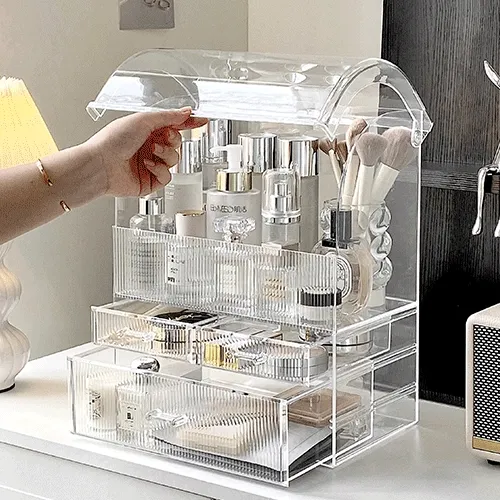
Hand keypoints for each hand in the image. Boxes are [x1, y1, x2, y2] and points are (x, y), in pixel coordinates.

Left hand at [84, 107, 206, 196]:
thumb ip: (168, 117)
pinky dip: (160, 169)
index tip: (202, 120)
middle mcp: (149, 147)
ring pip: (174, 160)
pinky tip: (147, 165)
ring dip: (166, 154)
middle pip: (177, 143)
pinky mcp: (150, 182)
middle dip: (173, 140)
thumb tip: (186, 112)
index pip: (174, 125)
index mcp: (146, 130)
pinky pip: (167, 176)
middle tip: (164, 138)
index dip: (188, 123)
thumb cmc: (113, 140)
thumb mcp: (143, 120)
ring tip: (152, 152)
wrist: (101, 165)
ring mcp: (150, 165)